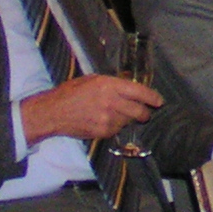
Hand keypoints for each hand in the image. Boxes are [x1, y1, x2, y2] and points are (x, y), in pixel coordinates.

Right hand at [20, 74, 162, 143]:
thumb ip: (112, 84)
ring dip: (128, 119)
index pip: (139, 92)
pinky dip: (116, 126)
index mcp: (109, 85)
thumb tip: (130, 87)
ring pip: (128, 121)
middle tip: (145, 113)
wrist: (53, 112)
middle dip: (145, 113)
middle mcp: (111, 102)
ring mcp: (107, 119)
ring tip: (117, 114)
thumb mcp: (92, 80)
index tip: (159, 101)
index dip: (152, 97)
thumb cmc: (71, 92)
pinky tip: (106, 120)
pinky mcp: (103, 132)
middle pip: (139, 111)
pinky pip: (117, 129)